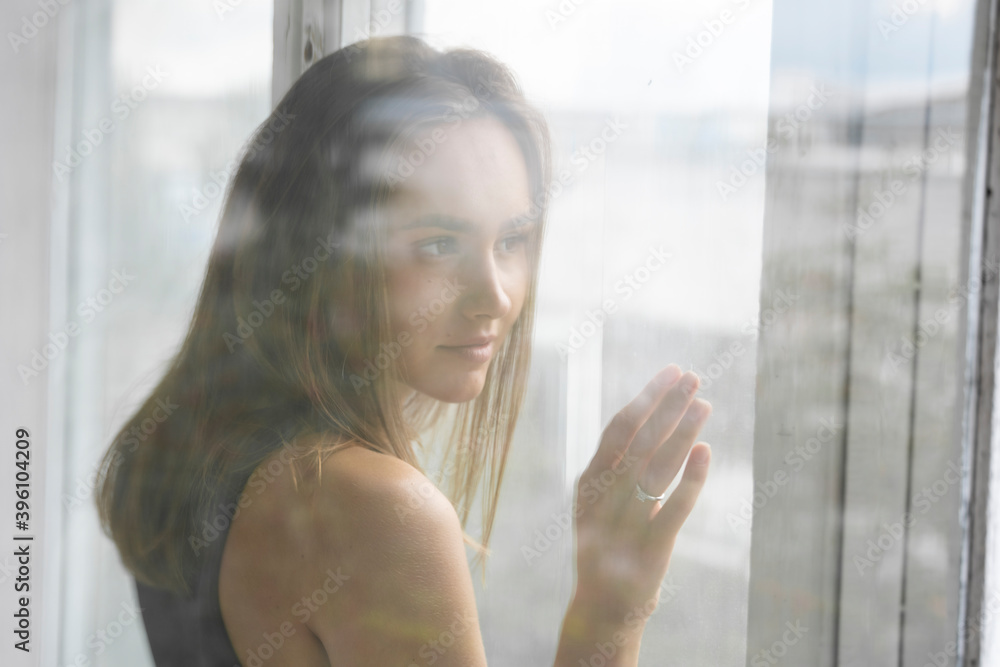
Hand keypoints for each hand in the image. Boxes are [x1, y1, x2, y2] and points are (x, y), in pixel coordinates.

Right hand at [570, 364, 711, 626]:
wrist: (602, 607)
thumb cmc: (606, 545)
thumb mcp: (598, 503)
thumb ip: (617, 466)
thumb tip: (651, 417)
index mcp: (590, 481)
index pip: (620, 428)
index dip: (647, 398)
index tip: (671, 372)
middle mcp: (604, 498)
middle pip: (640, 441)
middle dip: (668, 405)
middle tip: (693, 377)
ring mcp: (626, 523)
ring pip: (657, 468)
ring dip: (682, 432)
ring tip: (705, 404)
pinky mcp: (650, 548)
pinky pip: (674, 507)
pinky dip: (691, 478)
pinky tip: (706, 451)